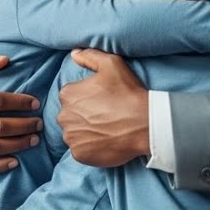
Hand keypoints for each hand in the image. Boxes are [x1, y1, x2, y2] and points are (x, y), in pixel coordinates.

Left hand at [61, 48, 149, 166]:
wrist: (145, 124)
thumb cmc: (127, 93)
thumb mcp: (111, 64)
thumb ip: (89, 56)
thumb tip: (74, 54)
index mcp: (67, 94)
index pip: (71, 96)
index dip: (87, 99)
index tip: (102, 101)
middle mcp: (64, 116)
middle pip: (70, 116)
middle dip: (83, 116)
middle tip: (105, 116)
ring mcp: (71, 137)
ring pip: (74, 134)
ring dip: (85, 132)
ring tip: (106, 130)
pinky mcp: (79, 154)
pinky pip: (80, 150)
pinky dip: (90, 148)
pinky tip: (105, 141)